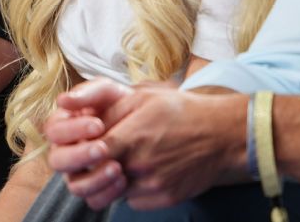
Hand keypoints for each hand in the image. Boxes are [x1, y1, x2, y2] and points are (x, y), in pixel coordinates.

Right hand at [43, 78, 134, 208]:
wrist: (148, 124)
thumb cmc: (121, 104)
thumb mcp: (107, 92)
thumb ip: (87, 92)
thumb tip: (62, 100)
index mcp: (63, 126)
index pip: (53, 131)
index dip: (73, 130)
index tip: (98, 125)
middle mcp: (65, 152)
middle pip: (57, 161)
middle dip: (80, 155)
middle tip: (103, 148)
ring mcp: (79, 174)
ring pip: (74, 185)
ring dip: (94, 178)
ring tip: (118, 168)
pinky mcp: (95, 190)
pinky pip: (93, 200)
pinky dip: (107, 193)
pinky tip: (124, 180)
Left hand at [56, 85, 246, 210]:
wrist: (223, 134)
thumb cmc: (181, 111)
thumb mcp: (143, 98)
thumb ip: (108, 109)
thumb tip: (76, 110)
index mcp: (131, 136)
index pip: (91, 152)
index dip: (84, 149)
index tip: (88, 143)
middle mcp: (140, 164)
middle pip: (98, 176)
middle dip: (93, 167)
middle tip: (99, 156)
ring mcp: (153, 185)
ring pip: (113, 191)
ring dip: (111, 180)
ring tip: (122, 162)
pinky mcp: (166, 199)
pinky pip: (134, 201)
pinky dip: (132, 190)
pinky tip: (141, 173)